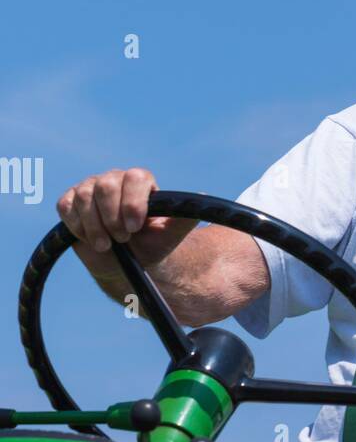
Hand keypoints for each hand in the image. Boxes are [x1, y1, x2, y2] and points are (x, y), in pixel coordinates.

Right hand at [57, 168, 197, 274]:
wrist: (126, 263)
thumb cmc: (151, 246)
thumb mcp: (171, 236)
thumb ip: (185, 217)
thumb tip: (203, 197)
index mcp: (140, 182)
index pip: (135, 177)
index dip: (133, 202)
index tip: (135, 227)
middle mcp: (114, 180)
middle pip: (106, 185)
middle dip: (112, 217)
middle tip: (122, 239)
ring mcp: (90, 189)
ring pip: (84, 197)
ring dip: (95, 226)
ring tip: (108, 245)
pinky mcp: (70, 202)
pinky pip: (66, 207)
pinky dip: (77, 225)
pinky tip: (90, 238)